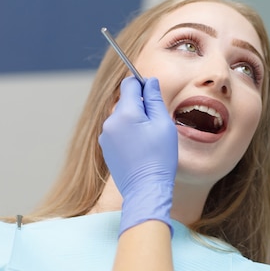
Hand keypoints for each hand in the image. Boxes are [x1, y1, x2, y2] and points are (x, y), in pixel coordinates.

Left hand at [99, 77, 177, 235]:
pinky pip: (117, 131)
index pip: (130, 84)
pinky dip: (128, 133)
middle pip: (125, 100)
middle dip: (140, 105)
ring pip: (121, 116)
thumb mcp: (163, 124)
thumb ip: (155, 99)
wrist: (146, 189)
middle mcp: (110, 121)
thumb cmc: (159, 158)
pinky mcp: (105, 147)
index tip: (153, 94)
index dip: (143, 85)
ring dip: (134, 120)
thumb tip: (150, 81)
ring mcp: (105, 135)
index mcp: (126, 113)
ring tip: (148, 139)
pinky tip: (140, 148)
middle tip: (156, 123)